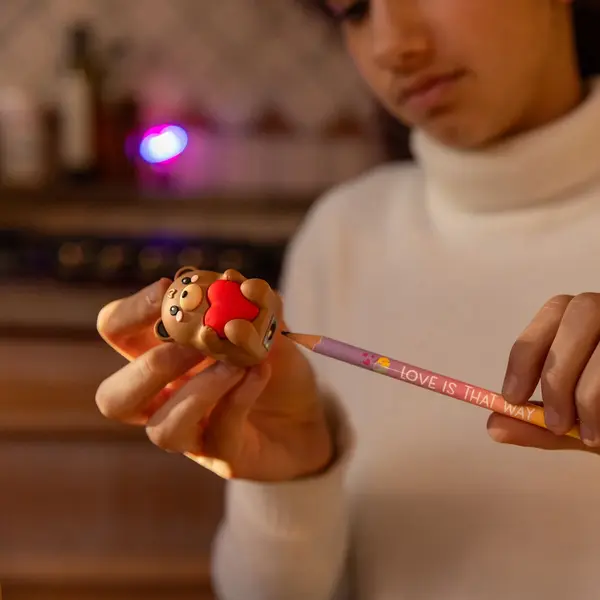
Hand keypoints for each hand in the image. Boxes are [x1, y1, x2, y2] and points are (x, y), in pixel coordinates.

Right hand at [95, 279, 333, 480]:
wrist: (308, 417)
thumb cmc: (276, 369)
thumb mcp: (269, 328)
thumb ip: (251, 306)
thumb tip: (234, 282)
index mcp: (162, 358)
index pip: (116, 333)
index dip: (130, 311)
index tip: (168, 288)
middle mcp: (164, 401)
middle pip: (113, 398)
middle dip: (149, 366)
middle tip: (195, 344)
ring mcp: (191, 435)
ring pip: (161, 429)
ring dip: (199, 390)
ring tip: (238, 365)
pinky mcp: (224, 458)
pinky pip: (218, 435)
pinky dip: (238, 399)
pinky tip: (260, 375)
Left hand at [487, 293, 599, 453]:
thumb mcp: (577, 422)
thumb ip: (538, 423)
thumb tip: (493, 427)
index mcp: (588, 317)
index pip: (552, 313)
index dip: (526, 355)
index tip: (512, 398)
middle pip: (579, 315)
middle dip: (557, 371)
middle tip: (555, 421)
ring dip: (589, 393)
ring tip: (589, 435)